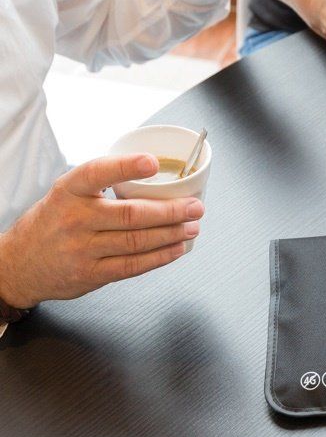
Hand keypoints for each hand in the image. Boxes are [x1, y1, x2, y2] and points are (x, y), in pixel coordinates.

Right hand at [0, 155, 203, 308]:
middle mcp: (74, 219)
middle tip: (195, 206)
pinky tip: (176, 248)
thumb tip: (155, 174)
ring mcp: (82, 249)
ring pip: (137, 241)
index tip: (152, 162)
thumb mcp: (67, 194)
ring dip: (172, 234)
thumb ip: (102, 184)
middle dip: (171, 211)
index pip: (96, 173)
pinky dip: (160, 257)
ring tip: (192, 226)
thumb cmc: (53, 222)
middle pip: (131, 214)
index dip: (126, 167)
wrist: (19, 264)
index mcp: (69, 191)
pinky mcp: (90, 274)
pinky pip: (132, 266)